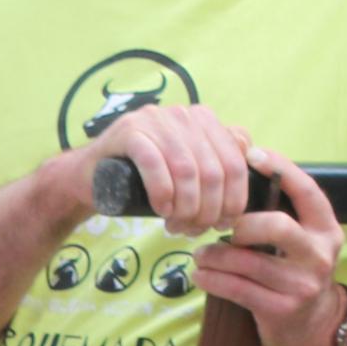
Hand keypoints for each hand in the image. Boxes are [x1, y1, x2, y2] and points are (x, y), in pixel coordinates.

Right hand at [83, 99, 255, 232]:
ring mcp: (156, 119)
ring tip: (177, 227)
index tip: (223, 224)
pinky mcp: (129, 131)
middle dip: (208, 210)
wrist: (91, 176)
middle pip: (213, 170)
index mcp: (206, 121)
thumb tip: (255, 177)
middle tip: (195, 230)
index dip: (235, 199)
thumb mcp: (189, 170)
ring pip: (187, 170)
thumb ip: (219, 165)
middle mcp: (184, 115)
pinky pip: (155, 163)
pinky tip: (162, 211)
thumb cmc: (147, 179)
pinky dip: (163, 193)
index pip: (236, 162)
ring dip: (186, 207)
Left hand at [195, 147, 346, 345]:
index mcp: (327, 229)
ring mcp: (302, 284)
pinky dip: (213, 280)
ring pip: (249, 262)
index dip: (282, 168)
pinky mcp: (282, 309)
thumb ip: (281, 211)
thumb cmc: (297, 270)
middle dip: (242, 223)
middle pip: (278, 226)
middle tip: (221, 227)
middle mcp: (319, 254)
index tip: (252, 155)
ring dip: (216, 256)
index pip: (308, 191)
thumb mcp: (303, 240)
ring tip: (200, 254)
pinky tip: (201, 275)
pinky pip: (238, 289)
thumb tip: (243, 165)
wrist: (314, 326)